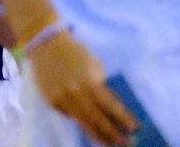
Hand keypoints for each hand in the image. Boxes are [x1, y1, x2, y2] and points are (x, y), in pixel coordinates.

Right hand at [27, 29, 138, 146]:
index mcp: (89, 82)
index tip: (134, 128)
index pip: (110, 106)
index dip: (123, 118)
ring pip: (82, 122)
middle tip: (127, 142)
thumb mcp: (93, 65)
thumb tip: (110, 107)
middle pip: (97, 119)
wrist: (45, 43)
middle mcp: (75, 93)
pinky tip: (88, 126)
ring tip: (108, 143)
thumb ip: (100, 85)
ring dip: (97, 135)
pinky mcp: (51, 101)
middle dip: (113, 133)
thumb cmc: (75, 52)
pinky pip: (68, 115)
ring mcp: (61, 98)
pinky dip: (79, 120)